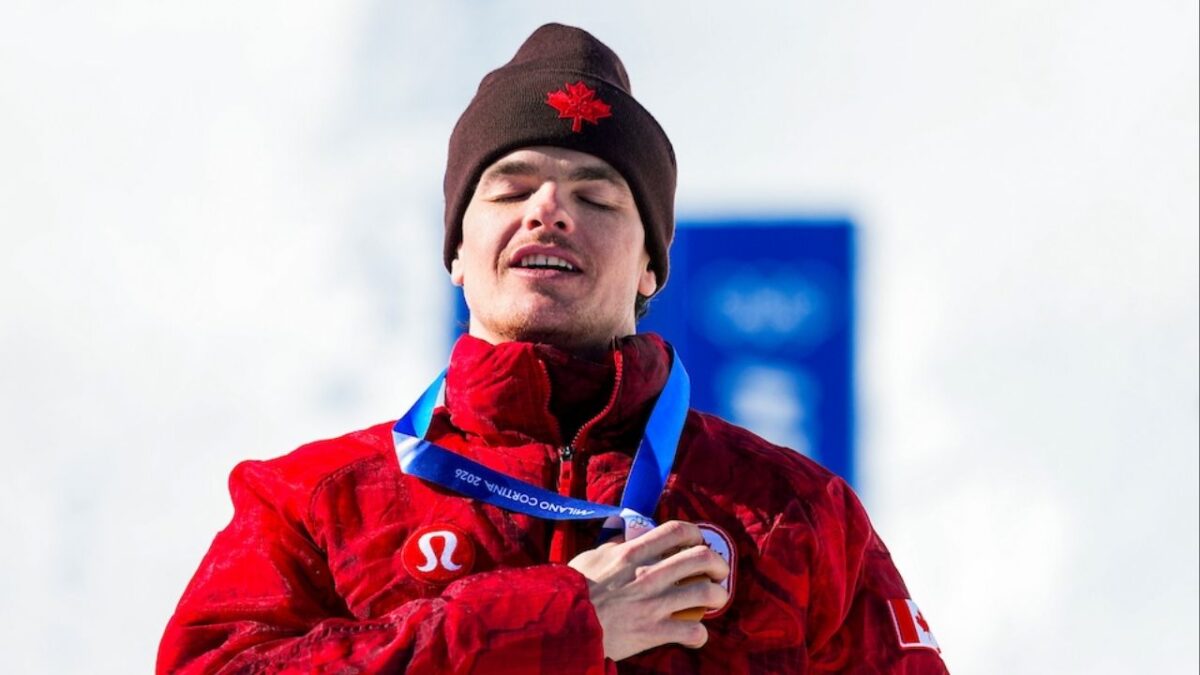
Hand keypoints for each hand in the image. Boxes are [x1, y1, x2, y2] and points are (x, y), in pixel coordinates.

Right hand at [567, 520, 729, 661]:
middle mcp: (649, 575)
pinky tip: (696, 636)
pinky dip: (700, 634)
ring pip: (705, 593)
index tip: (698, 541)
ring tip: (715, 600)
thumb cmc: (572, 590)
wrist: (563, 625)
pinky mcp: (654, 632)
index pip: (676, 531)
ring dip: (717, 596)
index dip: (695, 533)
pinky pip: (692, 631)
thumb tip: (626, 537)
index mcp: (632, 554)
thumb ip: (613, 547)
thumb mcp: (590, 558)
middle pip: (700, 558)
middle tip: (719, 571)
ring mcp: (654, 604)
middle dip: (718, 563)